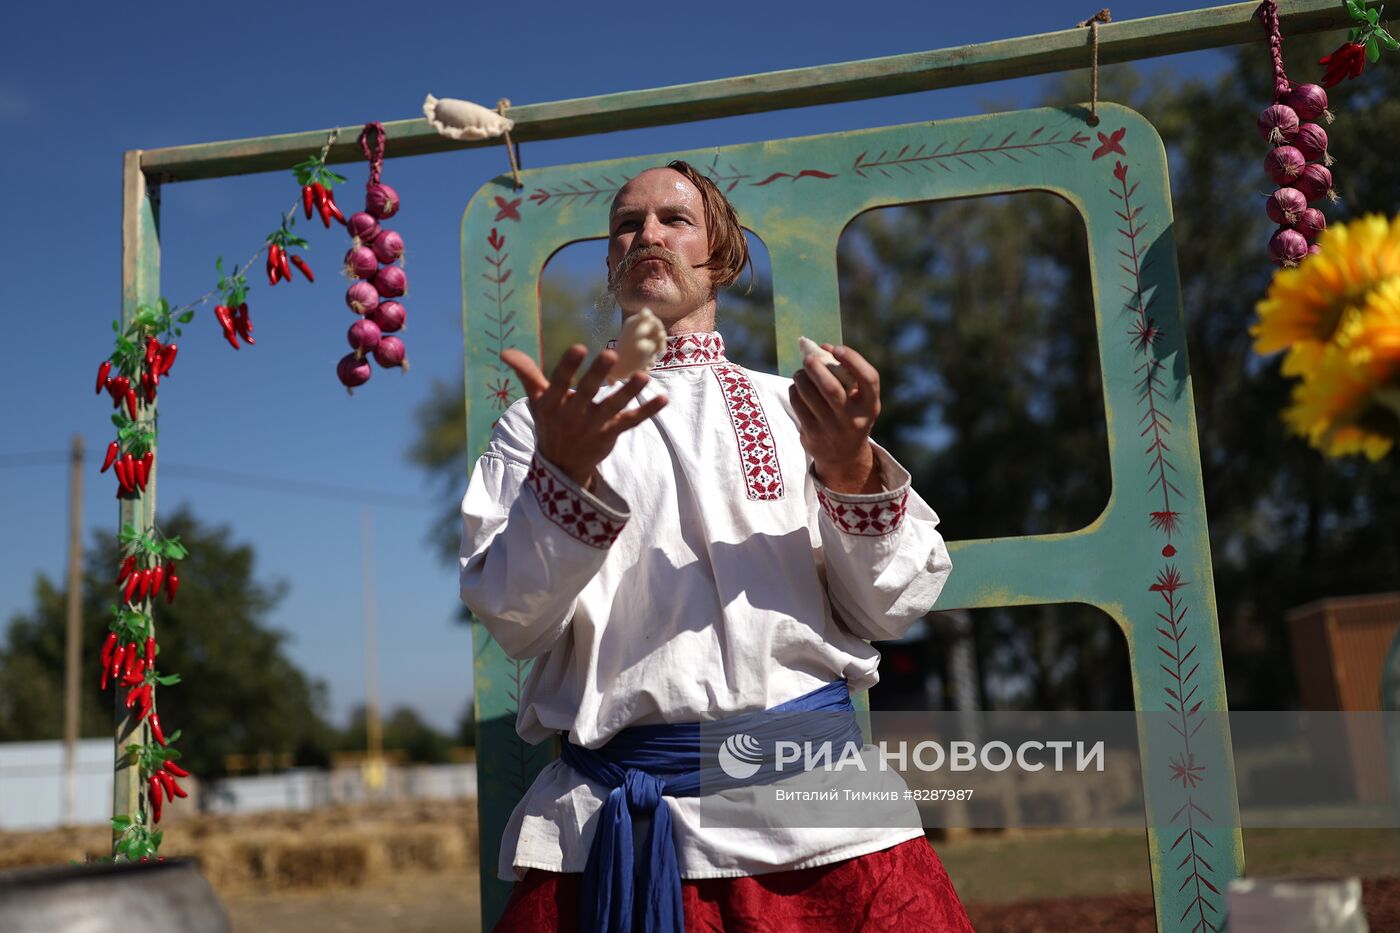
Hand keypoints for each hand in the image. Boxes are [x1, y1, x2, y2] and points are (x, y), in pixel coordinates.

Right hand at [501, 345, 666, 486]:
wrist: (561, 466)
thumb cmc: (549, 424)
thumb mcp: (536, 400)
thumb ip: (526, 373)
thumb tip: (505, 351)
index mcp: (553, 404)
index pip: (560, 382)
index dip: (568, 366)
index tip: (579, 348)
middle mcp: (573, 415)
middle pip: (588, 392)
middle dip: (598, 374)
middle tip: (611, 355)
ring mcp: (593, 426)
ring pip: (613, 407)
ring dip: (628, 393)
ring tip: (643, 377)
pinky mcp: (610, 434)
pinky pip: (631, 421)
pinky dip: (647, 411)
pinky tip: (663, 399)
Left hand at [789, 344, 881, 493]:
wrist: (844, 457)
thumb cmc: (851, 415)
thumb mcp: (858, 399)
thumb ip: (846, 374)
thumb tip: (822, 347)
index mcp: (870, 406)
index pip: (869, 379)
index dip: (854, 360)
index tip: (838, 349)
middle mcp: (853, 419)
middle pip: (832, 388)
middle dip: (817, 368)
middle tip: (808, 357)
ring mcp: (832, 429)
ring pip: (810, 395)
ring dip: (801, 377)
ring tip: (801, 372)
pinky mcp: (813, 435)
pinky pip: (798, 405)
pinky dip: (795, 391)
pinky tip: (797, 388)